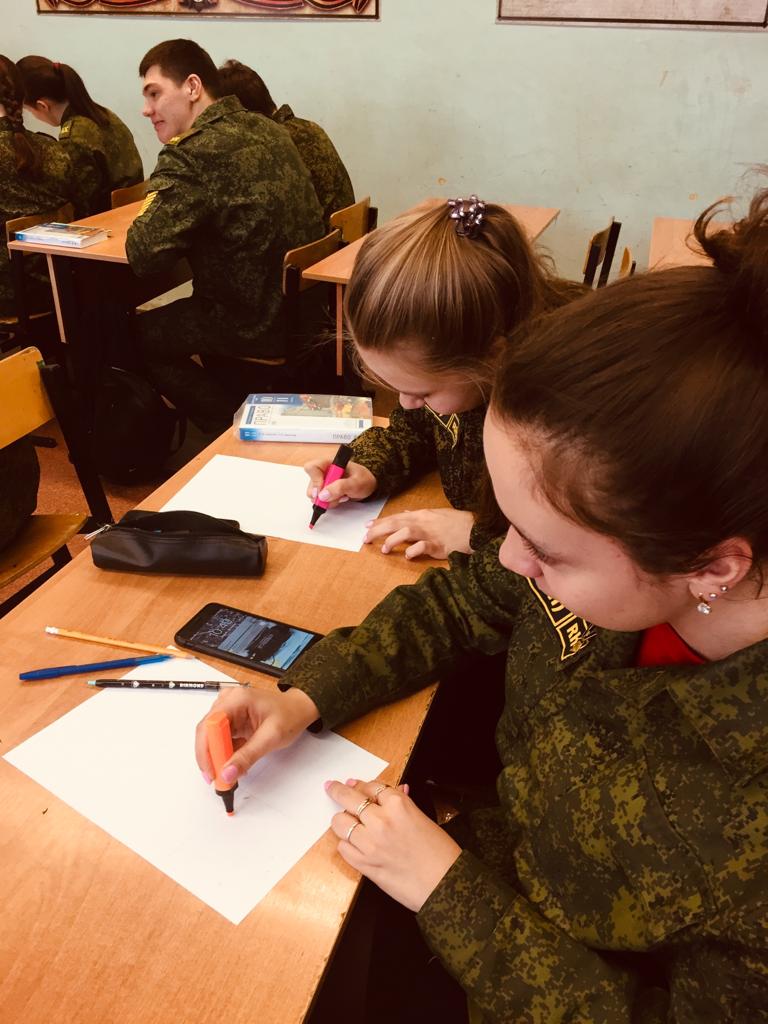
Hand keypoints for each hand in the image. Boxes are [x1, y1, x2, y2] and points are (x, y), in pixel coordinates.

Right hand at [195, 686, 318, 783]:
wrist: (299, 709)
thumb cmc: (290, 715)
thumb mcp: (271, 737)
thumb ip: (247, 756)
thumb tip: (227, 773)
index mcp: (237, 699)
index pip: (209, 724)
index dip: (205, 749)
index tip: (211, 771)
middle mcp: (228, 701)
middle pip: (207, 732)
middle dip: (211, 756)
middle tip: (217, 778)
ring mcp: (229, 710)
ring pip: (212, 737)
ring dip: (218, 757)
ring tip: (228, 774)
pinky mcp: (232, 720)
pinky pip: (221, 739)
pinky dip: (226, 754)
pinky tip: (235, 764)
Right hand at [303, 457, 376, 507]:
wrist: (368, 486)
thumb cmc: (364, 479)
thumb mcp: (356, 483)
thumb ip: (340, 487)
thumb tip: (323, 495)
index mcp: (330, 463)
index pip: (312, 468)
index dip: (314, 480)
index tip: (322, 492)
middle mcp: (324, 472)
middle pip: (311, 484)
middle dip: (321, 495)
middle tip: (334, 498)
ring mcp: (324, 482)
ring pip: (315, 494)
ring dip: (327, 500)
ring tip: (342, 497)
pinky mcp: (326, 491)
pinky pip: (320, 500)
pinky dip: (329, 503)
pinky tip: (340, 499)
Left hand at [326, 778, 461, 911]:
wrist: (445, 885)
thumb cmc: (440, 853)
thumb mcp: (423, 819)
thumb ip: (404, 804)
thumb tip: (396, 791)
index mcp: (399, 805)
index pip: (371, 787)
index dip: (361, 785)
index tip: (353, 783)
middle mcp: (381, 821)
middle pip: (349, 798)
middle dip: (338, 791)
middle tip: (332, 787)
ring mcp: (370, 843)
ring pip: (340, 823)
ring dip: (342, 821)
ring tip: (346, 821)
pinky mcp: (365, 864)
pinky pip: (343, 848)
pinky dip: (345, 843)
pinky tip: (352, 843)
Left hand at [363, 508, 473, 559]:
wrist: (476, 529)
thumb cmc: (457, 523)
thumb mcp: (436, 515)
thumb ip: (419, 515)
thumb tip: (404, 513)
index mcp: (422, 515)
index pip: (397, 517)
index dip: (380, 522)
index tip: (366, 526)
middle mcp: (424, 521)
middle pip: (397, 522)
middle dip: (379, 530)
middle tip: (365, 539)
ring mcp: (432, 533)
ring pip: (407, 532)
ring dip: (393, 540)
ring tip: (383, 549)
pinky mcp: (440, 545)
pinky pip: (423, 547)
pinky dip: (413, 551)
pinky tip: (407, 556)